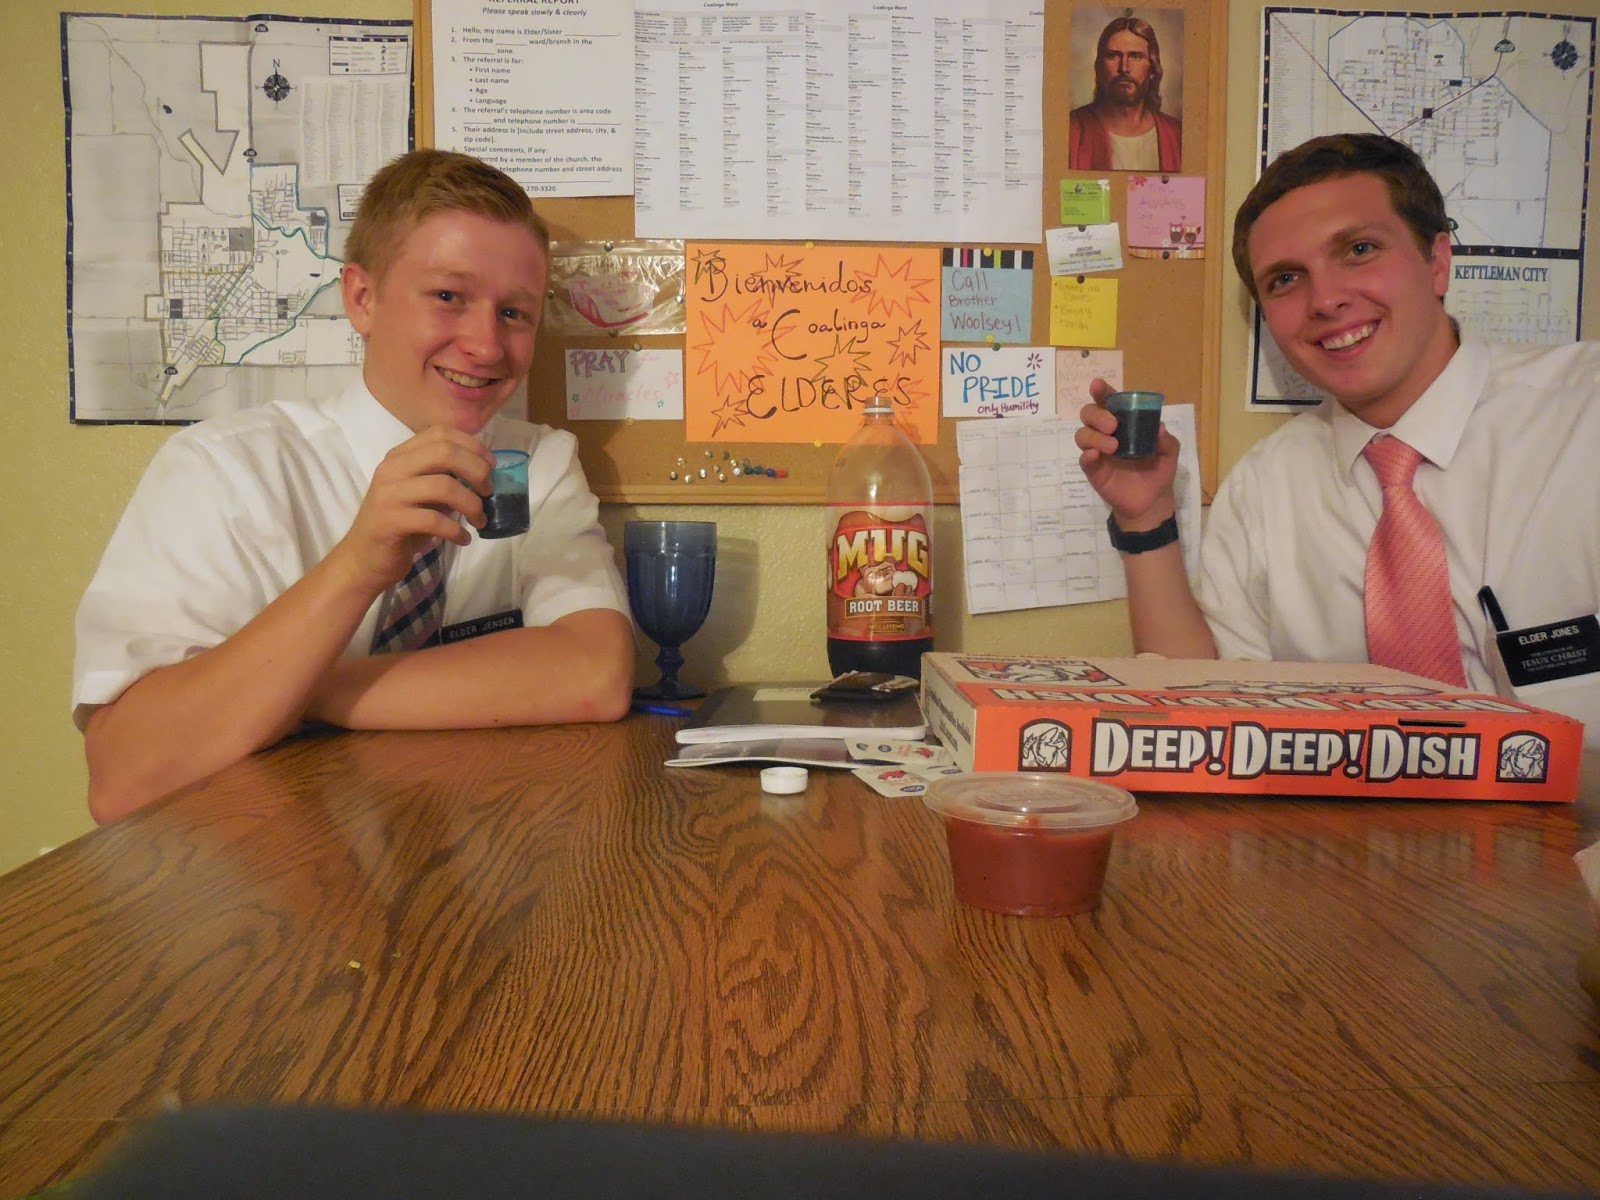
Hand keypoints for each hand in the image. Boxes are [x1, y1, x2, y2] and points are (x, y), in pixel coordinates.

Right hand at [331, 426, 495, 593]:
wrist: (364, 559)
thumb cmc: (400, 526)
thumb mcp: (422, 495)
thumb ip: (444, 478)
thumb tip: (484, 474)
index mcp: (400, 456)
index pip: (440, 433)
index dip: (472, 445)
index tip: (491, 465)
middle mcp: (392, 469)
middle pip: (445, 452)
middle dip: (477, 470)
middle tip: (488, 492)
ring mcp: (389, 494)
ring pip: (444, 486)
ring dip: (471, 505)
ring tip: (480, 520)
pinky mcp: (390, 521)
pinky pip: (434, 520)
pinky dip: (457, 530)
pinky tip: (463, 539)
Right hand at [1075, 377, 1180, 528]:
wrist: (1152, 501)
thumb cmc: (1158, 471)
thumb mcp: (1169, 453)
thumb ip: (1167, 441)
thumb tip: (1160, 429)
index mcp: (1124, 423)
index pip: (1108, 402)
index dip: (1101, 392)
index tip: (1098, 386)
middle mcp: (1106, 433)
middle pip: (1089, 414)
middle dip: (1097, 415)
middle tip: (1113, 426)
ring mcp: (1098, 451)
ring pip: (1082, 434)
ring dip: (1094, 436)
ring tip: (1113, 447)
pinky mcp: (1094, 470)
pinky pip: (1084, 460)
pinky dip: (1086, 455)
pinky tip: (1094, 455)